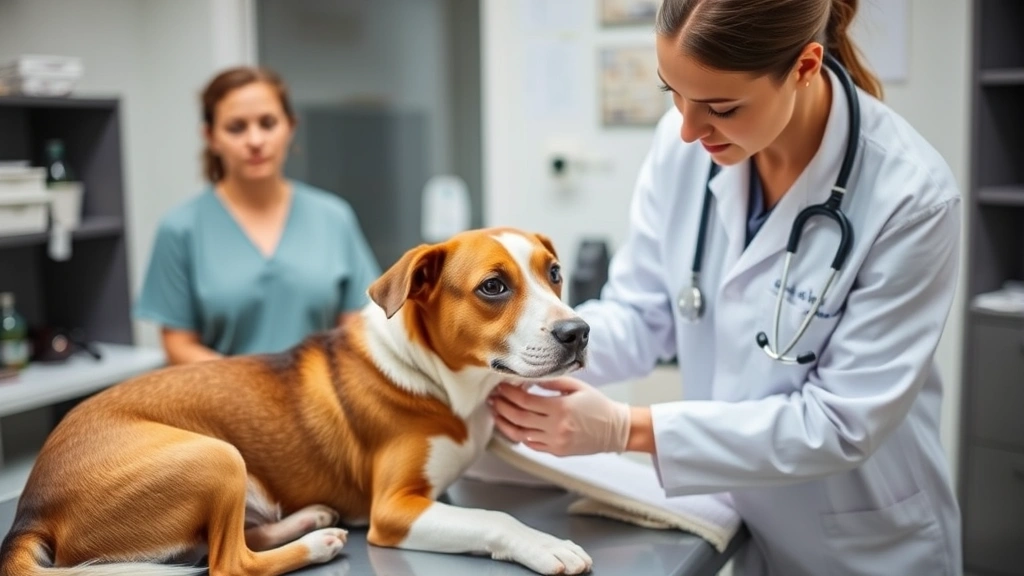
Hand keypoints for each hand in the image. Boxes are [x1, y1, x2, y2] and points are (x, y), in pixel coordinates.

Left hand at [488, 377, 630, 456]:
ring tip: (495, 412)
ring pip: (521, 434)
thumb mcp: (576, 387)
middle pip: (519, 417)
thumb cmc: (597, 405)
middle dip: (502, 406)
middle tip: (492, 398)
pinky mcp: (557, 452)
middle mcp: (556, 427)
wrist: (615, 430)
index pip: (525, 400)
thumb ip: (551, 382)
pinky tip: (511, 426)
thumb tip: (528, 379)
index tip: (500, 386)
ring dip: (504, 423)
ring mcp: (555, 442)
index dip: (509, 393)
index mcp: (560, 408)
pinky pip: (532, 445)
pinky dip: (519, 435)